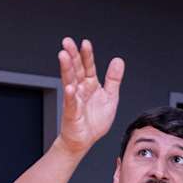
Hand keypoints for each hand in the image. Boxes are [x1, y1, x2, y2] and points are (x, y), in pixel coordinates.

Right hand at [55, 38, 124, 155]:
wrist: (85, 140)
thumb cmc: (94, 121)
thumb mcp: (110, 97)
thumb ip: (113, 79)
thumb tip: (118, 61)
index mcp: (90, 85)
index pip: (88, 66)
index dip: (87, 55)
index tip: (85, 43)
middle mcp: (80, 89)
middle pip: (75, 69)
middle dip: (72, 55)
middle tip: (67, 42)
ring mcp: (74, 99)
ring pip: (69, 81)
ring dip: (66, 68)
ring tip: (63, 56)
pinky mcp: (71, 112)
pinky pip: (70, 102)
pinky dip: (70, 95)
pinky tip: (70, 87)